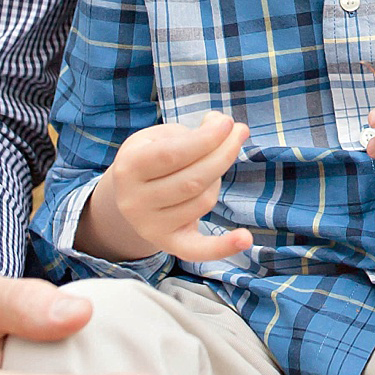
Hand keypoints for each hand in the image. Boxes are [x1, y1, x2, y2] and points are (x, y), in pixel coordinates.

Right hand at [92, 111, 254, 262]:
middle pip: (193, 180)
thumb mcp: (159, 137)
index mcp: (129, 168)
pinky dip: (223, 246)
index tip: (228, 124)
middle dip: (223, 154)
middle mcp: (135, 201)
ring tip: (213, 163)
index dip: (206, 139)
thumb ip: (191, 131)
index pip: (173, 155)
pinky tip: (245, 238)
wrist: (130, 196)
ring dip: (217, 178)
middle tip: (240, 132)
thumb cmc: (152, 158)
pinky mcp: (169, 244)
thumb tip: (223, 126)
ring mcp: (150, 226)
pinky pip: (197, 251)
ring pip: (202, 201)